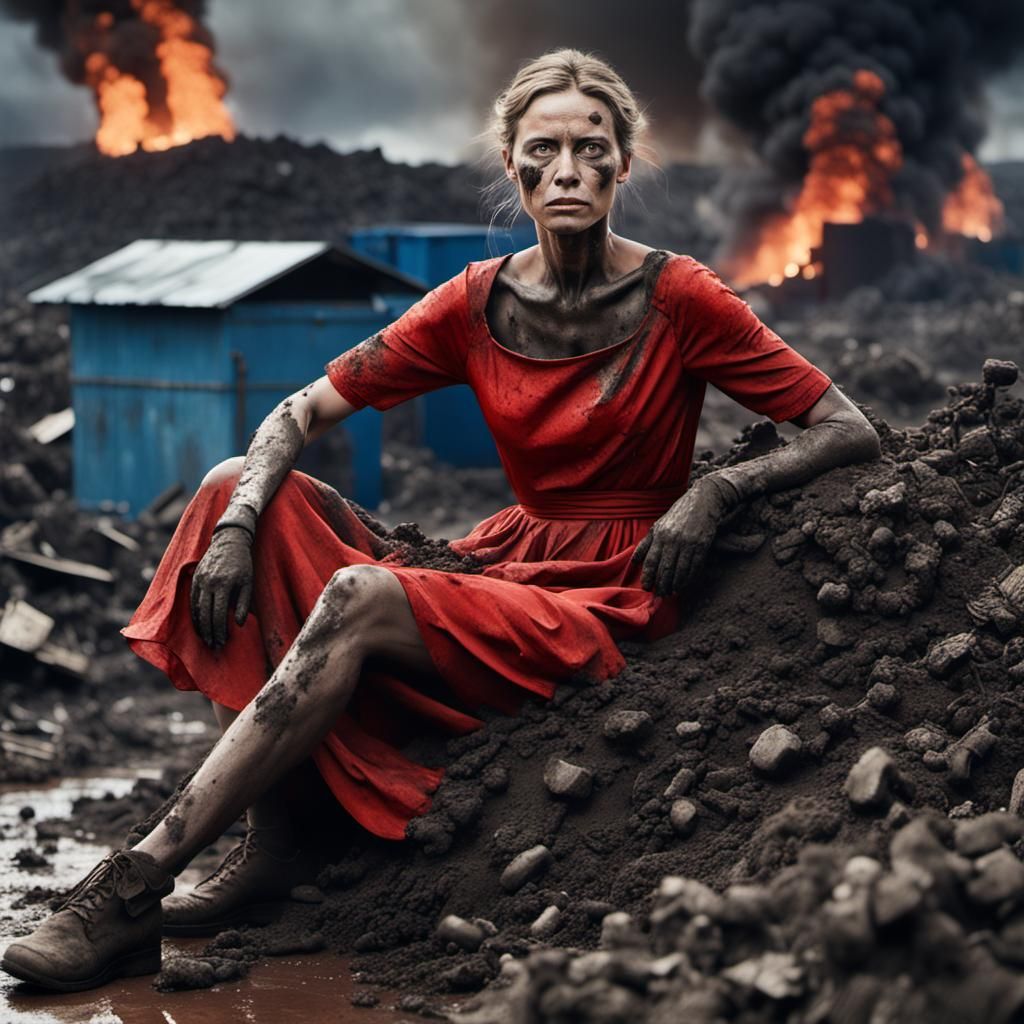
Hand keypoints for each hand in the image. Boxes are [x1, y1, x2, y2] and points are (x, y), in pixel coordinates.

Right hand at [190, 527, 253, 648]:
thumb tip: (238, 624)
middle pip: (205, 614)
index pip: (218, 614)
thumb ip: (244, 603)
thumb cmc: (243, 563)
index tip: (222, 641)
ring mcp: (199, 580)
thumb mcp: (248, 582)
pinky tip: (198, 624)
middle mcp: (208, 583)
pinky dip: (194, 614)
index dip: (219, 630)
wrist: (229, 541)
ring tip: (205, 639)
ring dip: (200, 626)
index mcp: (223, 584)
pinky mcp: (195, 578)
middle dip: (209, 632)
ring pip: (196, 608)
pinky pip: (192, 600)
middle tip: (213, 645)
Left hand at [632, 475, 737, 595]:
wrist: (703, 500)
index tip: (646, 587)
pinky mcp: (702, 544)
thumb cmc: (679, 514)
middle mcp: (673, 539)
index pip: (650, 560)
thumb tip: (633, 561)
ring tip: (671, 592)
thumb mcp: (659, 525)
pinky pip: (694, 566)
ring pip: (679, 570)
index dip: (647, 575)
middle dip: (661, 584)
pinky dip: (689, 578)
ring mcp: (688, 542)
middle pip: (664, 568)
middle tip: (659, 595)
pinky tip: (685, 584)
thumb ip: (646, 543)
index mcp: (660, 534)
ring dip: (675, 584)